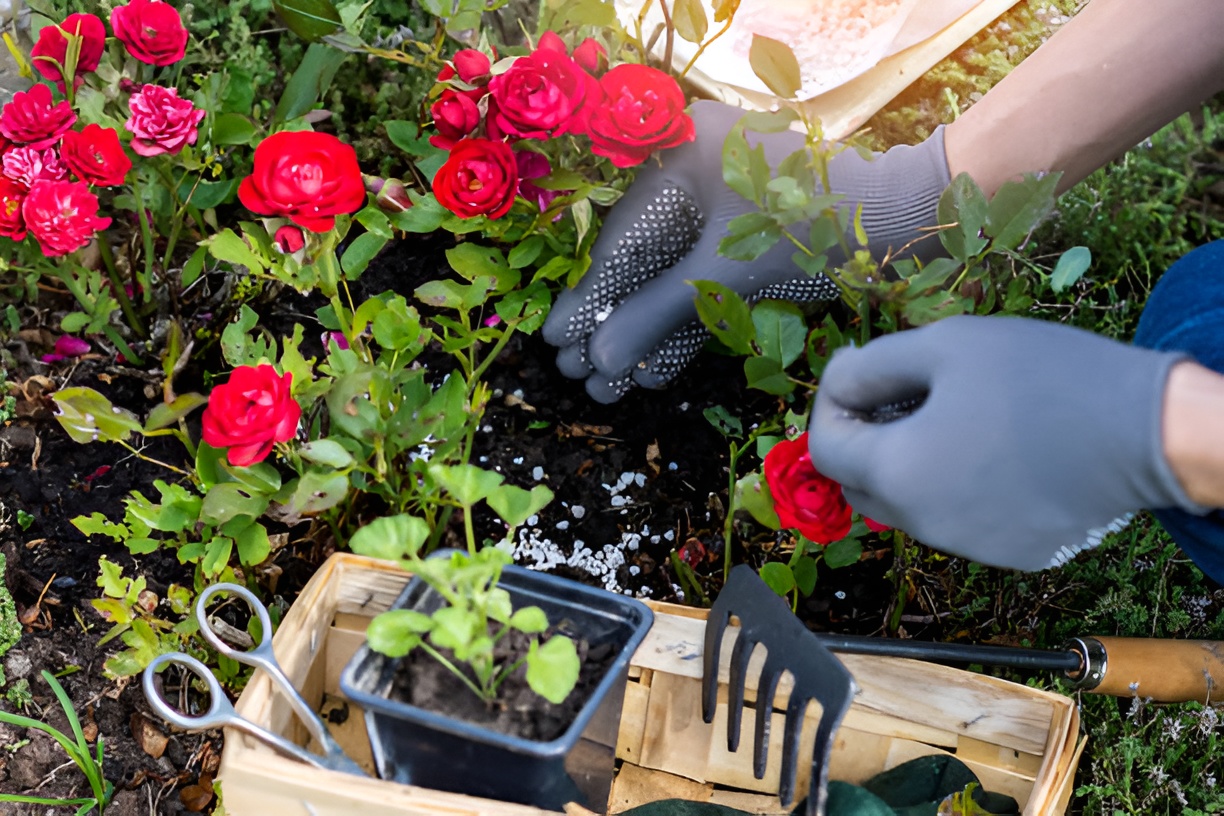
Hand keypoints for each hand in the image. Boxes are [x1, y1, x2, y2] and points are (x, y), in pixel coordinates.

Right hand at [541, 100, 950, 402]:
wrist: (903, 221)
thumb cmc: (810, 224)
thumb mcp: (724, 270)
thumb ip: (658, 313)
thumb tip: (599, 360)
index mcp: (681, 153)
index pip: (622, 237)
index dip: (592, 297)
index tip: (558, 340)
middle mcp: (695, 177)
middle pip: (640, 262)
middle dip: (613, 324)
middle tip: (575, 373)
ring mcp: (722, 212)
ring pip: (670, 281)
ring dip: (644, 335)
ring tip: (607, 388)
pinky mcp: (747, 244)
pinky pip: (703, 288)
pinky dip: (683, 328)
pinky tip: (653, 372)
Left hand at [807, 315, 1205, 570]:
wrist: (1147, 431)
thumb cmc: (1040, 376)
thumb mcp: (943, 346)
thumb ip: (870, 367)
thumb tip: (837, 383)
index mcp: (897, 472)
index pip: (825, 449)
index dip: (829, 406)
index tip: (853, 374)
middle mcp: (923, 524)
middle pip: (860, 484)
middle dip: (863, 439)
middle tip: (898, 392)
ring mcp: (969, 547)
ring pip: (910, 505)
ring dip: (910, 463)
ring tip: (953, 415)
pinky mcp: (1013, 554)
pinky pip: (961, 520)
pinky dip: (958, 487)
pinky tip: (997, 450)